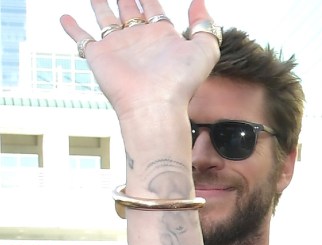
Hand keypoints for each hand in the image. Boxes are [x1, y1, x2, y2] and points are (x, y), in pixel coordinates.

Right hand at [60, 0, 219, 120]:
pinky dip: (72, 28)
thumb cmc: (180, 82)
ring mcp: (118, 46)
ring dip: (100, 5)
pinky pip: (81, 37)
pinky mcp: (98, 55)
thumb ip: (204, 24)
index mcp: (162, 35)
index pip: (154, 8)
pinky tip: (65, 18)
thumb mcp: (204, 50)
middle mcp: (139, 39)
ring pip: (106, 18)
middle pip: (129, 10)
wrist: (154, 105)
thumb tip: (199, 0)